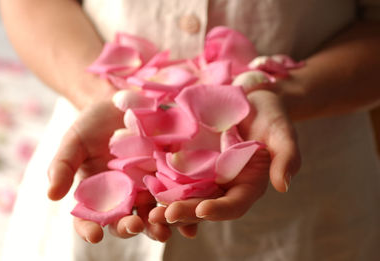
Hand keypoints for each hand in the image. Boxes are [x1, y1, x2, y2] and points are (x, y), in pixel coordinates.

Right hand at [47, 101, 170, 242]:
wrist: (122, 103)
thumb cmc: (93, 123)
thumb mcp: (74, 140)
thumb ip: (62, 165)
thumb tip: (51, 196)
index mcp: (97, 194)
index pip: (89, 218)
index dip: (89, 228)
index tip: (94, 235)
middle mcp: (123, 196)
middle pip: (125, 220)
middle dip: (129, 227)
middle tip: (134, 226)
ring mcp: (148, 187)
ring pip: (153, 213)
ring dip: (158, 224)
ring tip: (163, 230)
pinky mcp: (170, 175)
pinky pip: (176, 195)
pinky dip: (183, 207)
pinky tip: (189, 217)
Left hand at [148, 89, 300, 237]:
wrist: (252, 99)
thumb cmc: (272, 116)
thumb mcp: (283, 134)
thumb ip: (287, 158)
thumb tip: (283, 186)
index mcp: (249, 185)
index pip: (234, 205)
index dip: (220, 210)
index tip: (203, 210)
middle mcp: (225, 185)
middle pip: (205, 205)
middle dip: (185, 213)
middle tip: (162, 216)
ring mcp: (207, 174)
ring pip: (187, 195)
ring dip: (168, 204)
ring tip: (149, 211)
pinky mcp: (192, 161)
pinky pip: (176, 175)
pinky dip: (162, 183)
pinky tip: (146, 185)